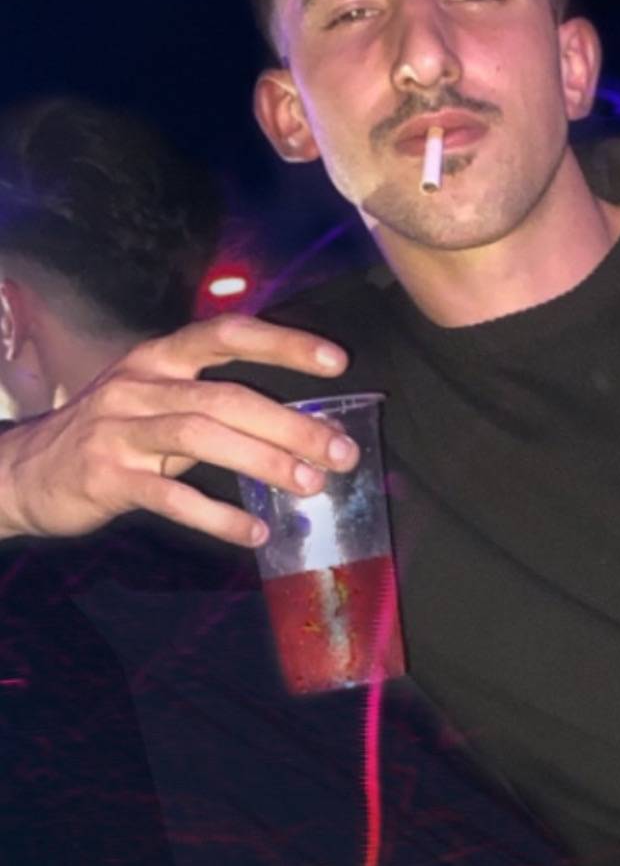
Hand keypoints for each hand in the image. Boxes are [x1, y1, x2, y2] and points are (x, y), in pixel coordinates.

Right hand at [0, 314, 356, 547]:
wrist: (21, 471)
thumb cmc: (108, 435)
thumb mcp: (153, 401)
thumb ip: (211, 404)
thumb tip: (296, 427)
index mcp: (158, 358)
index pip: (227, 335)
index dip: (283, 344)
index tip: (336, 361)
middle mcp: (139, 384)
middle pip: (226, 396)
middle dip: (291, 423)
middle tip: (341, 453)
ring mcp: (120, 430)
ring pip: (202, 437)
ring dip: (263, 461)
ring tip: (309, 485)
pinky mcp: (107, 478)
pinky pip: (171, 497)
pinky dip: (217, 516)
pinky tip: (254, 530)